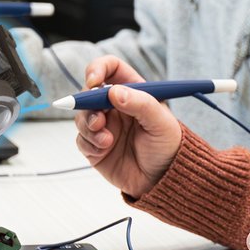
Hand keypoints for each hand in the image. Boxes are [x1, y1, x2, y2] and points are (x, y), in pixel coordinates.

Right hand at [73, 56, 181, 197]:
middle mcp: (115, 106)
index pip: (110, 68)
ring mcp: (104, 126)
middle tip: (99, 120)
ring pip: (81, 116)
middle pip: (88, 92)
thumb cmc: (167, 147)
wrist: (163, 181)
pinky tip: (104, 150)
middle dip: (87, 103)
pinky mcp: (95, 146)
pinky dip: (89, 143)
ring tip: (106, 140)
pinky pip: (81, 139)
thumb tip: (113, 91)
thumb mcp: (161, 122)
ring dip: (88, 125)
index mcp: (133, 92)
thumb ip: (140, 103)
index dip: (98, 69)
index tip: (94, 81)